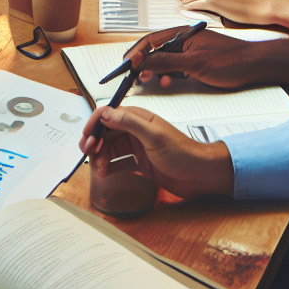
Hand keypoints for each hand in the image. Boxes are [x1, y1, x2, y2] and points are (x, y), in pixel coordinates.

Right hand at [79, 105, 234, 198]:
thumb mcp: (154, 136)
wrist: (202, 175)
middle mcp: (135, 130)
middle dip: (95, 143)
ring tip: (99, 169)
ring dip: (101, 157)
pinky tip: (105, 174)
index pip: (108, 114)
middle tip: (89, 155)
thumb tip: (105, 114)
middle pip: (106, 133)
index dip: (94, 124)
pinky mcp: (140, 163)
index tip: (86, 138)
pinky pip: (119, 162)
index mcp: (137, 118)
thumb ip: (128, 122)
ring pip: (110, 148)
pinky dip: (109, 167)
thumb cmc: (182, 152)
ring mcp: (137, 147)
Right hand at [123, 26, 261, 89]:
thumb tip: (141, 61)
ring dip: (155, 71)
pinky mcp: (195, 60)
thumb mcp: (194, 64)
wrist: (256, 66)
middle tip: (136, 77)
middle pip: (154, 50)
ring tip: (152, 81)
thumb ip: (165, 61)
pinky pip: (174, 66)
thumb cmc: (230, 61)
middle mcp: (182, 40)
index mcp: (180, 34)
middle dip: (142, 64)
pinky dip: (167, 74)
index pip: (149, 41)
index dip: (134, 53)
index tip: (125, 65)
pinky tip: (169, 82)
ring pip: (163, 59)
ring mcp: (189, 50)